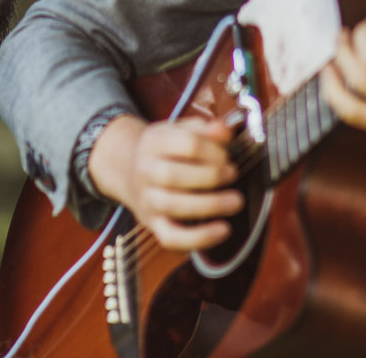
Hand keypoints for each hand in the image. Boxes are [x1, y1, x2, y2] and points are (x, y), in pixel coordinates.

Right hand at [86, 114, 243, 251]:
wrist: (130, 169)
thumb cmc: (165, 150)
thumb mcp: (179, 129)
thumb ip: (204, 128)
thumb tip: (224, 130)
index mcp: (153, 141)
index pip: (187, 143)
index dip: (214, 150)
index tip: (227, 155)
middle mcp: (145, 170)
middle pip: (174, 175)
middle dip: (211, 176)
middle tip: (232, 174)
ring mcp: (147, 199)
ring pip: (173, 206)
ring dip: (210, 205)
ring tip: (235, 201)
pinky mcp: (153, 224)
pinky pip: (172, 237)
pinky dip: (199, 237)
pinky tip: (223, 230)